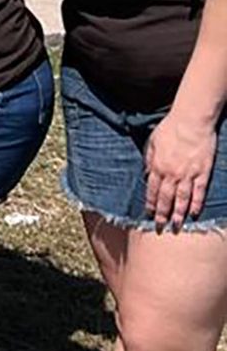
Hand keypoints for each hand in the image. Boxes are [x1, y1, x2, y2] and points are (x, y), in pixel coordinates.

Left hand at [144, 108, 217, 229]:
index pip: (152, 190)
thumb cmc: (170, 129)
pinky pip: (199, 192)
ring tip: (176, 227)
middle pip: (166, 199)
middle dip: (162, 215)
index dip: (150, 204)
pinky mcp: (203, 172)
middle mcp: (171, 174)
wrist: (191, 122)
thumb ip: (149, 160)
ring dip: (178, 214)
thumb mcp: (153, 142)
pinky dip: (196, 204)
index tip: (148, 215)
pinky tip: (193, 214)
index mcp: (157, 166)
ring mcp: (188, 174)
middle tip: (159, 228)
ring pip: (182, 199)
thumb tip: (147, 174)